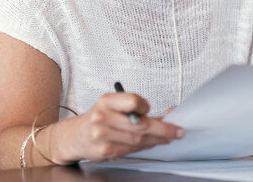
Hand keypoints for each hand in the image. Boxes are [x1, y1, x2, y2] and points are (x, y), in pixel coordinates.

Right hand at [50, 92, 184, 162]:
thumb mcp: (113, 106)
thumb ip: (138, 108)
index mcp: (106, 101)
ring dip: (157, 140)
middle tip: (177, 131)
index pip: (133, 101)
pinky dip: (145, 146)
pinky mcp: (105, 151)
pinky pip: (132, 149)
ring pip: (139, 140)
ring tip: (166, 137)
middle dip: (164, 130)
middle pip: (141, 125)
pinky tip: (150, 143)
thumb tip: (169, 113)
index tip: (149, 109)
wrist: (74, 136)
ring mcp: (103, 136)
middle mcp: (102, 117)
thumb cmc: (98, 118)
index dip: (145, 106)